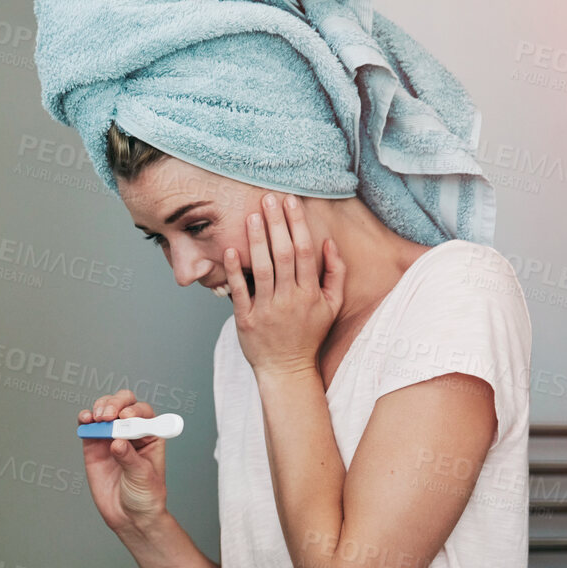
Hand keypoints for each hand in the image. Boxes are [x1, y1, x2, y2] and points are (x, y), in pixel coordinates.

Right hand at [80, 389, 170, 541]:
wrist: (130, 517)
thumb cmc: (145, 497)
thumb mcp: (143, 477)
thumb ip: (130, 458)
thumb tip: (117, 441)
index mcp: (150, 436)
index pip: (143, 413)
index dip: (134, 411)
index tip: (126, 417)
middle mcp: (131, 432)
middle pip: (123, 405)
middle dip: (115, 404)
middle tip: (108, 416)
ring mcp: (111, 438)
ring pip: (105, 411)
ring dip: (100, 408)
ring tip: (97, 418)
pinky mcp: (94, 447)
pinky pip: (89, 427)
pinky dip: (85, 419)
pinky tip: (85, 419)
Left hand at [226, 193, 346, 378]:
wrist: (287, 369)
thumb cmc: (309, 334)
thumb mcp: (332, 306)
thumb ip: (335, 274)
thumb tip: (328, 242)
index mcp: (311, 293)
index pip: (305, 252)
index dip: (298, 224)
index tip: (291, 202)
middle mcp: (290, 299)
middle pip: (284, 255)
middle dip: (277, 224)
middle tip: (268, 198)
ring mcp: (268, 310)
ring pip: (263, 270)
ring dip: (257, 241)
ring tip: (252, 217)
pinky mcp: (247, 320)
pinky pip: (240, 292)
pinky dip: (235, 271)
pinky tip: (231, 250)